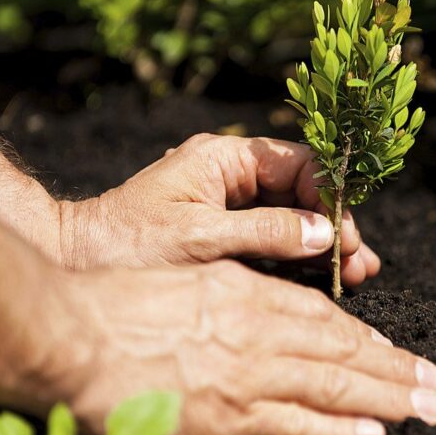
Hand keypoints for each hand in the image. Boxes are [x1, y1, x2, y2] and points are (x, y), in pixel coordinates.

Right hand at [47, 261, 435, 434]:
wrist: (71, 336)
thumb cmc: (119, 302)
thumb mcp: (190, 277)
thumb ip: (237, 296)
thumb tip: (273, 318)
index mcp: (248, 291)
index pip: (322, 317)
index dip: (362, 337)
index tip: (391, 350)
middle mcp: (258, 331)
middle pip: (342, 351)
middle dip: (393, 369)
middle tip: (434, 384)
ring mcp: (247, 376)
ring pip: (332, 386)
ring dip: (384, 398)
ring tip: (423, 408)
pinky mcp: (228, 419)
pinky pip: (296, 426)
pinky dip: (336, 432)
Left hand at [60, 134, 379, 285]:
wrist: (76, 263)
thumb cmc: (128, 244)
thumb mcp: (200, 237)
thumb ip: (266, 232)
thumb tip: (325, 233)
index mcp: (224, 157)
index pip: (297, 164)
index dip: (329, 196)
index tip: (345, 234)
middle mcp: (232, 175)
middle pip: (302, 192)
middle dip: (333, 226)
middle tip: (359, 262)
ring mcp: (230, 205)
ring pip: (293, 217)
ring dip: (323, 244)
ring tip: (356, 274)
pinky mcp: (226, 233)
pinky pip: (274, 239)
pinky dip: (300, 258)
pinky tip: (326, 277)